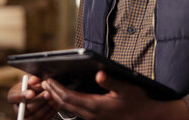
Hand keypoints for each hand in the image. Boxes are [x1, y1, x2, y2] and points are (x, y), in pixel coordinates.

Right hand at [7, 75, 56, 119]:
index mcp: (13, 96)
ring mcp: (26, 117)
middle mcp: (18, 109)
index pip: (13, 98)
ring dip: (45, 107)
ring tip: (52, 99)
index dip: (22, 96)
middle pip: (26, 109)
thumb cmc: (35, 86)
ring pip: (34, 116)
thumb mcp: (33, 80)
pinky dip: (49, 113)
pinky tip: (54, 106)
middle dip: (38, 101)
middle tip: (47, 93)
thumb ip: (33, 79)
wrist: (41, 93)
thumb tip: (33, 81)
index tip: (31, 93)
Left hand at [42, 71, 188, 119]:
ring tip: (50, 87)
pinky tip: (65, 95)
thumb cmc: (138, 101)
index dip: (56, 88)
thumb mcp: (127, 88)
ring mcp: (92, 117)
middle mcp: (91, 114)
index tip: (47, 79)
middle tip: (43, 81)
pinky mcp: (95, 117)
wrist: (146, 116)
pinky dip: (66, 101)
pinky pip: (75, 110)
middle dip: (52, 92)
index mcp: (96, 106)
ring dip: (57, 97)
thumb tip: (99, 74)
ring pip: (68, 108)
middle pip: (64, 103)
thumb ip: (112, 81)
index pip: (69, 97)